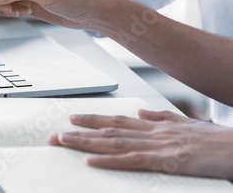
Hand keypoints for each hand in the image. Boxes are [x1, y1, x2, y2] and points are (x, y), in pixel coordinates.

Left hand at [49, 110, 232, 179]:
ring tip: (64, 141)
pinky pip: (132, 161)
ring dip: (86, 142)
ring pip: (114, 142)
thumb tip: (142, 112)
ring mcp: (158, 145)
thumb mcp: (187, 124)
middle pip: (109, 130)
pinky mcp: (167, 161)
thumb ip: (162, 117)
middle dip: (80, 132)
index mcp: (156, 125)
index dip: (93, 119)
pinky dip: (110, 161)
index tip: (73, 119)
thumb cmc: (217, 140)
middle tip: (56, 134)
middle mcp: (152, 132)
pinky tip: (91, 161)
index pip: (118, 120)